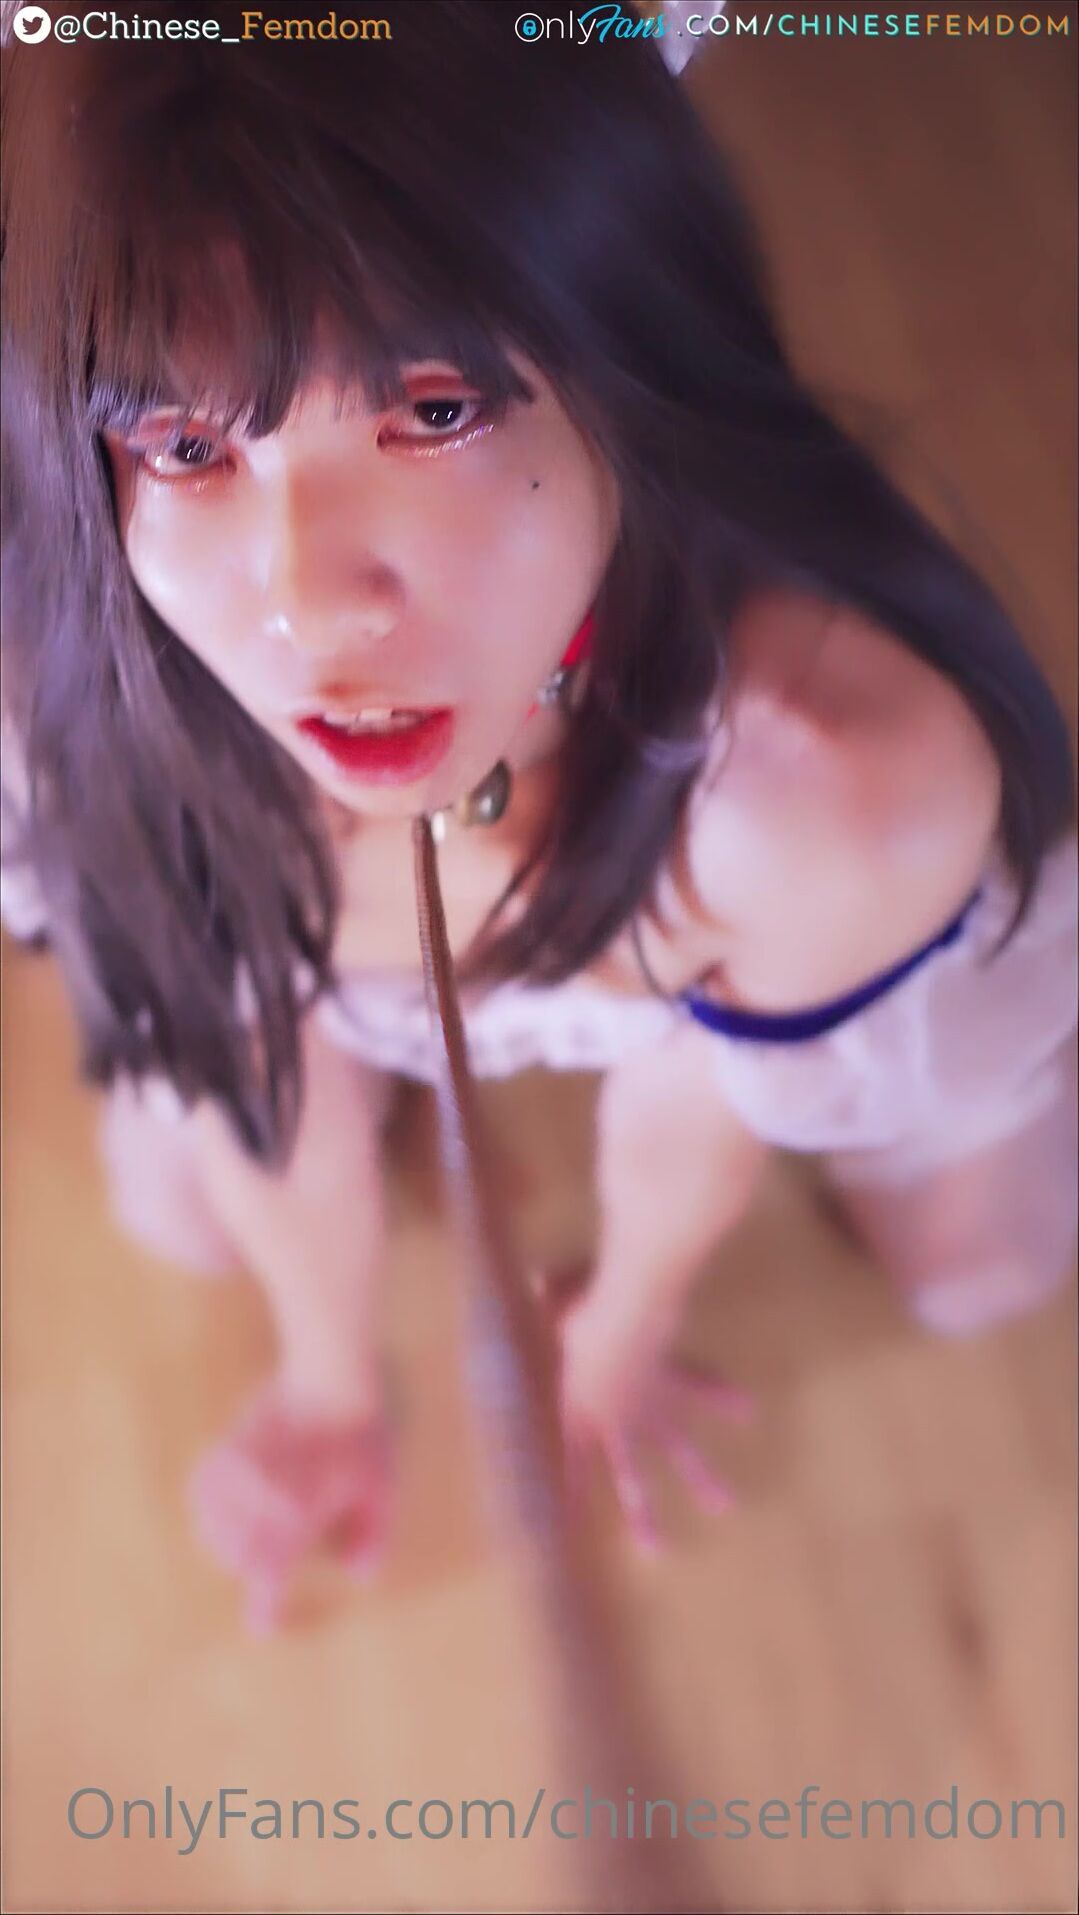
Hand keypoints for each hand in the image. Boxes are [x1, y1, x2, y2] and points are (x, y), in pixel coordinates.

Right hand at [187, 1371, 395, 1634]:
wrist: (329, 1374)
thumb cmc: (361, 1433)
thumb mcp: (382, 1487)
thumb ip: (372, 1535)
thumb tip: (358, 1574)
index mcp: (296, 1516)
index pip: (269, 1574)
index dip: (264, 1607)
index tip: (262, 1627)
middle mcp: (259, 1498)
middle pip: (240, 1556)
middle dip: (255, 1565)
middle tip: (272, 1564)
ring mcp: (236, 1474)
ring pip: (214, 1528)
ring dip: (231, 1541)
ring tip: (253, 1538)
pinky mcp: (224, 1449)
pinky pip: (202, 1491)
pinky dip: (211, 1507)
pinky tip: (227, 1509)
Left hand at [554, 1289, 752, 1553]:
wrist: (621, 1307)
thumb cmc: (578, 1307)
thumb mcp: (555, 1303)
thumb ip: (547, 1300)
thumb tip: (534, 1281)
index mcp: (578, 1405)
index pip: (572, 1460)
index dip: (572, 1494)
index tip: (571, 1532)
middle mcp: (614, 1415)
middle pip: (628, 1473)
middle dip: (641, 1512)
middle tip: (656, 1549)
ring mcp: (648, 1402)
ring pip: (675, 1448)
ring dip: (699, 1477)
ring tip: (723, 1504)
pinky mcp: (672, 1378)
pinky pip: (698, 1388)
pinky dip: (719, 1398)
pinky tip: (744, 1408)